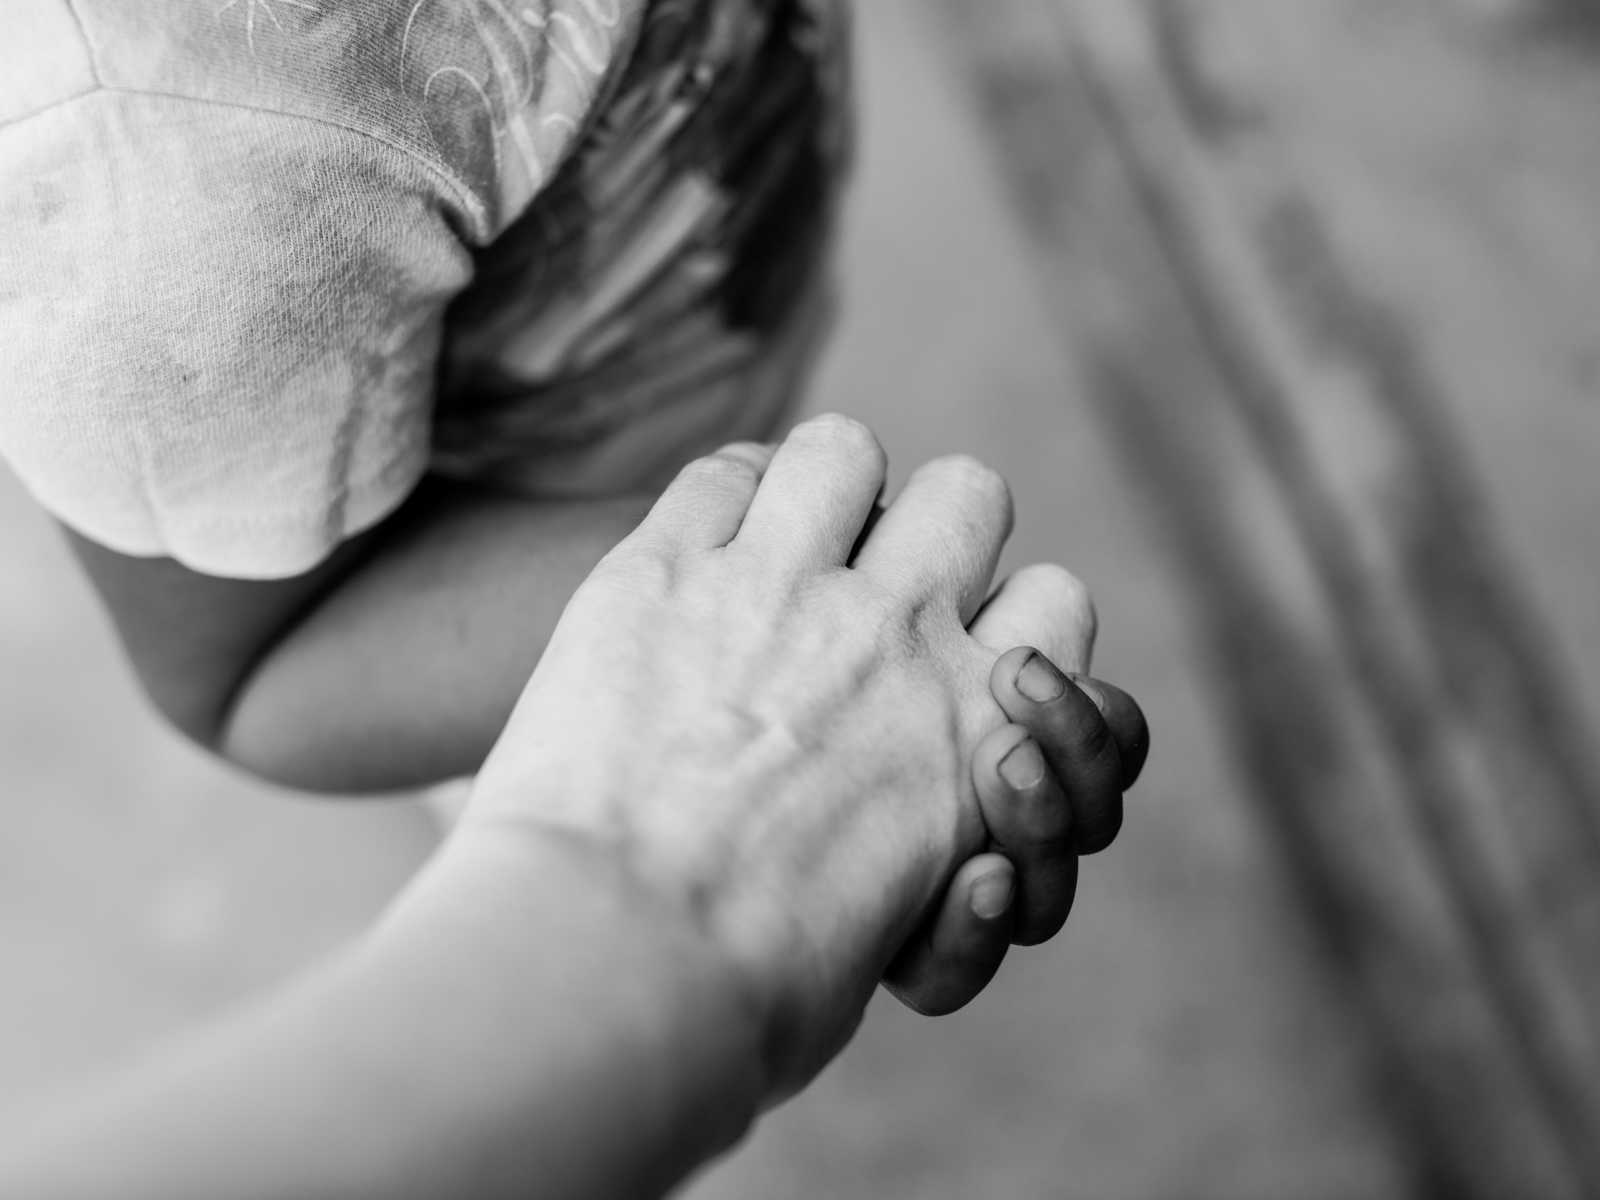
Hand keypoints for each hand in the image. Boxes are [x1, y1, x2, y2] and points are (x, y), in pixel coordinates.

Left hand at [457, 415, 1100, 1097]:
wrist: (615, 970)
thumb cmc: (758, 994)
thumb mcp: (903, 941)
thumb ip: (942, 865)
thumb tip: (961, 865)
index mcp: (976, 725)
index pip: (1061, 604)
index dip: (1019, 628)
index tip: (966, 669)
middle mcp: (896, 630)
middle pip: (972, 493)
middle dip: (935, 533)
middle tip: (874, 593)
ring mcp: (776, 586)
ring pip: (846, 449)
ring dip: (824, 489)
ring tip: (781, 551)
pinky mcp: (658, 571)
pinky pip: (719, 470)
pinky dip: (718, 500)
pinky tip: (693, 556)